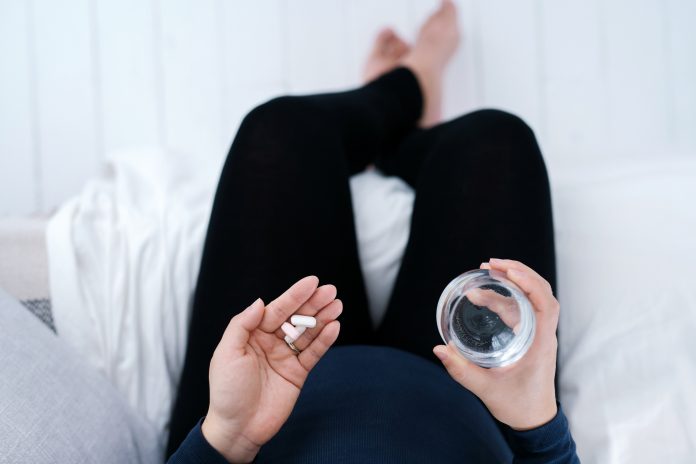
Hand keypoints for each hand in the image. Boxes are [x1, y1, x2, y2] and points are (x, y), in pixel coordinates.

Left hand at [201, 276, 341, 462]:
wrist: (238, 428)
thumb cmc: (227, 391)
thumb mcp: (227, 353)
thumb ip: (242, 325)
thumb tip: (260, 302)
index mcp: (252, 334)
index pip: (277, 309)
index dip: (294, 295)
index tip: (311, 282)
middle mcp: (270, 342)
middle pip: (295, 318)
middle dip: (313, 303)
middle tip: (331, 290)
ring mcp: (285, 357)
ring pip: (307, 333)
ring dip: (323, 318)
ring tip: (337, 305)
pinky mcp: (297, 373)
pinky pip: (313, 353)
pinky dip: (324, 341)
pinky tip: (334, 327)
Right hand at [433, 259, 558, 430]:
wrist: (534, 421)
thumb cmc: (518, 406)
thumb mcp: (486, 389)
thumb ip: (461, 370)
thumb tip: (440, 349)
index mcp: (540, 343)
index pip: (545, 303)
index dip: (528, 282)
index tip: (505, 271)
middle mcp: (543, 334)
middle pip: (540, 291)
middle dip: (517, 273)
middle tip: (490, 264)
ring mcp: (539, 334)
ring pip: (531, 297)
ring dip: (510, 283)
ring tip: (484, 274)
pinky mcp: (531, 336)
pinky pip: (523, 308)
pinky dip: (506, 297)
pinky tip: (483, 297)